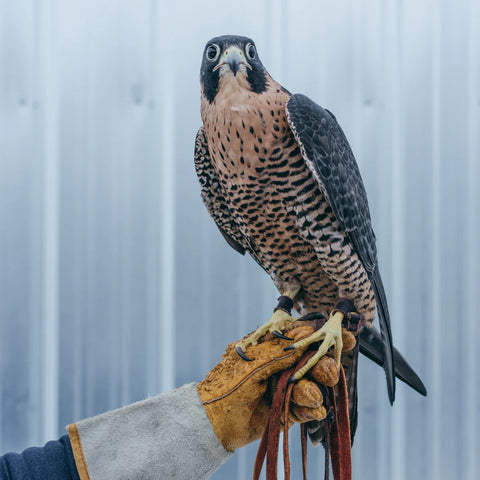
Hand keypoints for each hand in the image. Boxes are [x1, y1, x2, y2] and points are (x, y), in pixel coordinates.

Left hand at [197, 323, 347, 450]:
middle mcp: (279, 368)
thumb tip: (305, 338)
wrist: (214, 423)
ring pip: (311, 386)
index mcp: (269, 350)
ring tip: (312, 396)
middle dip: (323, 367)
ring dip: (315, 390)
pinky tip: (315, 410)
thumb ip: (280, 353)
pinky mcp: (286, 411)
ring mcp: (283, 389)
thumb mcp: (253, 364)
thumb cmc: (228, 385)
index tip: (347, 337)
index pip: (301, 340)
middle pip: (311, 364)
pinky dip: (312, 409)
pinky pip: (306, 408)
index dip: (322, 338)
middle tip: (330, 371)